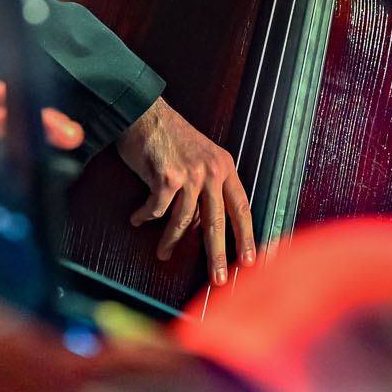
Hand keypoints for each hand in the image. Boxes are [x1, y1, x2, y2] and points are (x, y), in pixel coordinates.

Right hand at [117, 97, 255, 285]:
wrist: (143, 112)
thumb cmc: (169, 135)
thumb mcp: (198, 158)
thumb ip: (204, 190)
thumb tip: (198, 227)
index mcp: (224, 166)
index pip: (241, 207)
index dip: (247, 236)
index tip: (252, 260)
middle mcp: (211, 170)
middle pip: (217, 221)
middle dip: (217, 255)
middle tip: (219, 279)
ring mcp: (190, 174)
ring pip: (184, 220)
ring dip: (171, 240)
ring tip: (164, 254)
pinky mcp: (166, 176)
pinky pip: (157, 209)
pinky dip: (146, 217)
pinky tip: (138, 219)